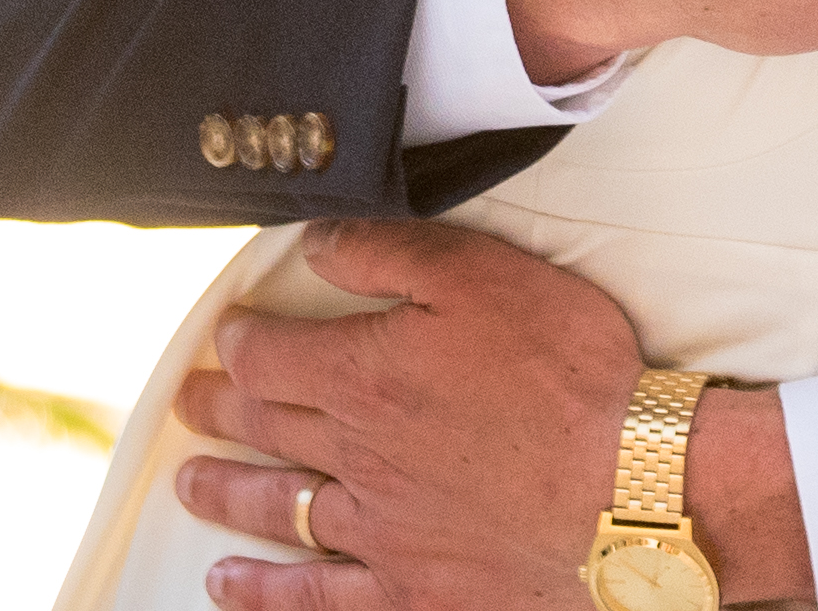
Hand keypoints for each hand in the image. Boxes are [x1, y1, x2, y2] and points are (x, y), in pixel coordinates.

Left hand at [179, 218, 807, 608]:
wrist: (629, 490)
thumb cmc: (570, 376)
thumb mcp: (484, 277)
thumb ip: (391, 253)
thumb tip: (314, 243)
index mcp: (365, 376)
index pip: (273, 354)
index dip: (241, 341)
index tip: (224, 335)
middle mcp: (354, 456)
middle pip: (264, 427)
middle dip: (218, 410)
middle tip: (188, 402)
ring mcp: (377, 531)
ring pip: (278, 507)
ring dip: (226, 492)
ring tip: (190, 483)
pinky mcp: (407, 590)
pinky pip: (315, 597)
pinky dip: (264, 593)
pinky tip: (231, 588)